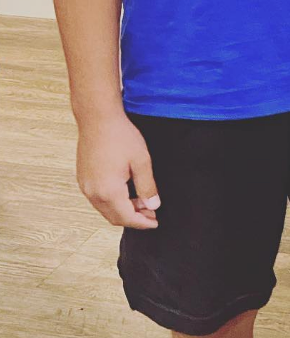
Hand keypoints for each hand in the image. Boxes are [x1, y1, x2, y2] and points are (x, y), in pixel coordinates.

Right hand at [77, 112, 159, 229]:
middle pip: (114, 217)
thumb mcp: (141, 161)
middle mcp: (93, 193)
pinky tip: (126, 192)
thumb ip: (147, 186)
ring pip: (105, 209)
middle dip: (134, 218)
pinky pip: (98, 199)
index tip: (155, 223)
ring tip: (142, 202)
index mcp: (108, 191)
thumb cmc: (121, 136)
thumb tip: (153, 206)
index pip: (126, 217)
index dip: (142, 222)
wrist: (98, 119)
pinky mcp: (83, 178)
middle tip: (151, 212)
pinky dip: (113, 201)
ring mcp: (85, 186)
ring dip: (123, 210)